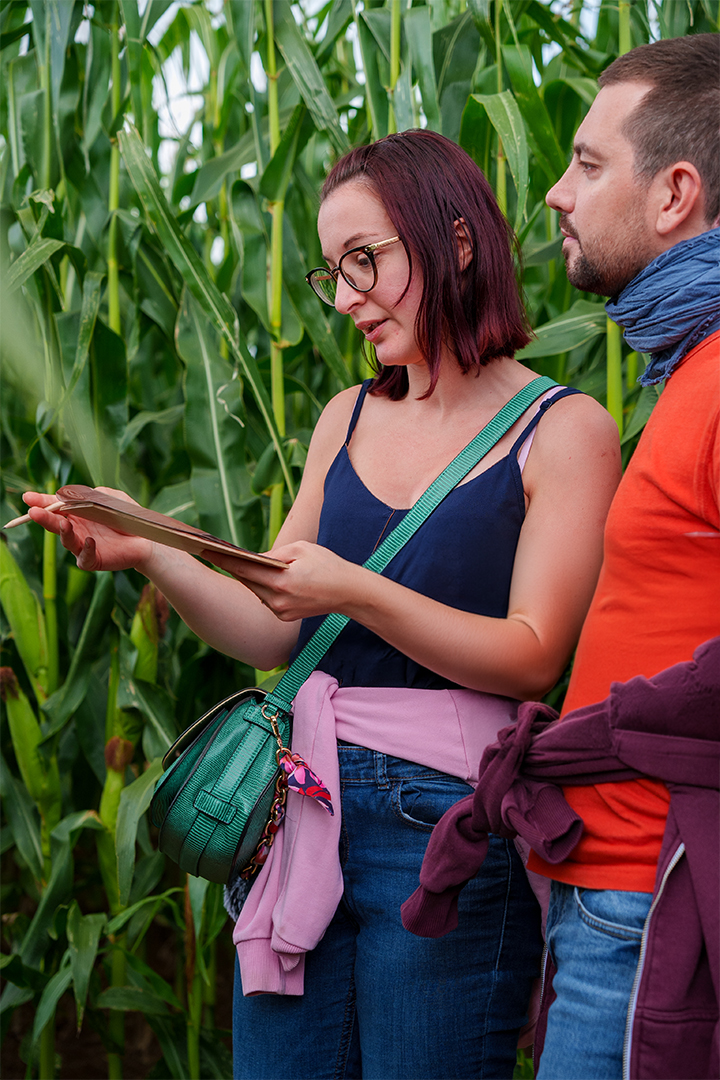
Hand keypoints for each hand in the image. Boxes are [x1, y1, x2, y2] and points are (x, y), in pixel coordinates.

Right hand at [23, 488, 154, 572]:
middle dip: (44, 517)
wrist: (146, 537)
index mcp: (76, 513)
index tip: (28, 497)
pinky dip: (87, 549)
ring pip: (67, 540)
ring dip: (63, 531)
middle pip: (55, 523)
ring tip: (62, 522)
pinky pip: (85, 557)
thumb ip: (92, 494)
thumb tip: (74, 494)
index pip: (56, 507)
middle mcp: (76, 530)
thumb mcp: (110, 498)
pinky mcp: (93, 560)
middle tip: (33, 512)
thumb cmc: (126, 516)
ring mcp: (82, 546)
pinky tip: (90, 540)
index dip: (42, 502)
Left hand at [208, 540, 359, 622]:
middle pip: (246, 581)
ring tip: (231, 562)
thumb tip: (253, 558)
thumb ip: (274, 553)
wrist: (349, 592)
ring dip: (246, 578)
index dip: (223, 559)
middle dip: (233, 566)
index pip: (244, 569)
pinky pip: (266, 599)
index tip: (206, 550)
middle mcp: (278, 600)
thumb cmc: (327, 564)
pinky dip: (261, 587)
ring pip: (255, 591)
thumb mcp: (301, 549)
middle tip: (214, 552)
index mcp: (281, 581)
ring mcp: (280, 611)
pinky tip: (255, 577)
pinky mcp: (284, 616)